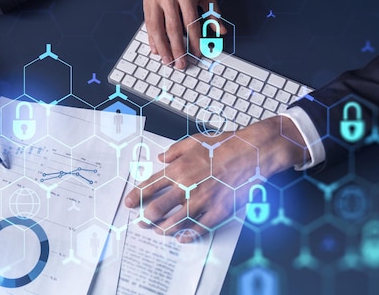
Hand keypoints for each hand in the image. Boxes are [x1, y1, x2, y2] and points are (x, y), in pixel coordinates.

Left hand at [124, 116, 306, 241]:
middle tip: (141, 222)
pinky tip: (181, 238)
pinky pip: (198, 228)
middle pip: (158, 208)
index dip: (136, 197)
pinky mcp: (218, 211)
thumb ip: (174, 151)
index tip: (129, 204)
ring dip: (163, 229)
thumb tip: (160, 158)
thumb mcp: (193, 141)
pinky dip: (187, 235)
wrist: (250, 153)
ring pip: (176, 222)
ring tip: (158, 231)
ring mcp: (202, 201)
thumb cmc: (223, 145)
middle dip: (146, 218)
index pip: (149, 186)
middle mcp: (186, 186)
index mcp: (178, 169)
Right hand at [143, 0, 224, 69]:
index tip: (197, 54)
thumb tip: (221, 32)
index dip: (194, 41)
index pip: (191, 23)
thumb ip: (214, 13)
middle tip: (181, 64)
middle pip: (173, 28)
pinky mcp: (146, 1)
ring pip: (157, 29)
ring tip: (168, 61)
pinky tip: (156, 49)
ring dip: (162, 48)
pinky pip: (148, 24)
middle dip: (177, 49)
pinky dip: (151, 39)